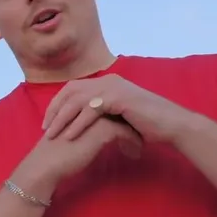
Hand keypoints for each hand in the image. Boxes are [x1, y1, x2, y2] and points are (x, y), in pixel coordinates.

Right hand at [15, 117, 142, 193]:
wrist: (46, 164)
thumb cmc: (55, 153)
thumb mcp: (73, 135)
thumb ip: (85, 128)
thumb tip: (100, 133)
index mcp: (80, 105)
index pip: (109, 106)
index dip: (121, 117)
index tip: (131, 130)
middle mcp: (89, 105)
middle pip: (119, 109)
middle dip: (132, 122)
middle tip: (142, 135)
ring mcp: (96, 115)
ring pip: (125, 119)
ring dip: (135, 132)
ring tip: (141, 145)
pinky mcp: (101, 128)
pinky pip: (125, 132)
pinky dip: (132, 142)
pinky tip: (135, 153)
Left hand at [42, 74, 196, 144]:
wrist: (171, 125)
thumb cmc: (148, 124)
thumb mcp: (120, 116)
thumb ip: (103, 115)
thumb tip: (85, 123)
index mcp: (106, 82)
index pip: (73, 89)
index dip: (58, 104)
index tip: (47, 122)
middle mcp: (108, 81)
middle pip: (71, 91)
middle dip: (55, 110)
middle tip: (44, 128)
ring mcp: (113, 87)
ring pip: (78, 100)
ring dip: (62, 118)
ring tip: (52, 134)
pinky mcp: (119, 98)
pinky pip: (91, 111)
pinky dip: (78, 124)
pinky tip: (70, 136)